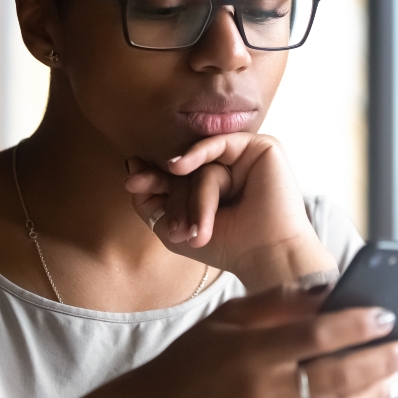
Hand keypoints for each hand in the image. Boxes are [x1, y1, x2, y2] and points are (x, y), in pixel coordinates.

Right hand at [85, 285, 397, 397]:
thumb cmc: (191, 362)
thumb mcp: (225, 321)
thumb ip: (275, 305)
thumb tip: (326, 289)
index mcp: (251, 352)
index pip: (316, 335)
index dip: (357, 325)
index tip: (388, 314)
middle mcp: (264, 389)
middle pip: (338, 375)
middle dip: (382, 360)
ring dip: (376, 392)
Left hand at [124, 132, 337, 290]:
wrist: (265, 254)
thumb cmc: (226, 247)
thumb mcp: (173, 228)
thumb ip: (150, 200)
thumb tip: (132, 165)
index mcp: (213, 187)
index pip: (177, 176)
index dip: (153, 179)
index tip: (132, 182)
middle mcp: (230, 169)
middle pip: (187, 170)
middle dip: (170, 194)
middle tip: (162, 217)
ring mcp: (246, 158)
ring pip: (203, 165)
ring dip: (193, 198)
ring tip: (193, 231)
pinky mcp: (262, 148)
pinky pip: (220, 143)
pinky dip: (197, 153)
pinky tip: (177, 166)